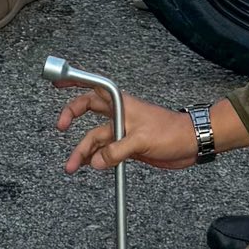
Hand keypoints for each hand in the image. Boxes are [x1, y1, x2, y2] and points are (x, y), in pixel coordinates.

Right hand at [58, 89, 201, 171]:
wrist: (190, 144)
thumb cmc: (171, 132)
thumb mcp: (142, 140)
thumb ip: (116, 151)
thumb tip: (95, 162)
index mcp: (122, 104)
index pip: (93, 88)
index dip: (75, 81)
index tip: (58, 81)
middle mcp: (120, 115)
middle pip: (88, 111)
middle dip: (71, 117)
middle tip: (60, 127)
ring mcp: (123, 131)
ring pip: (95, 138)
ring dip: (83, 151)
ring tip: (72, 167)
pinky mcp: (128, 146)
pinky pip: (105, 151)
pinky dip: (96, 158)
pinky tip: (89, 165)